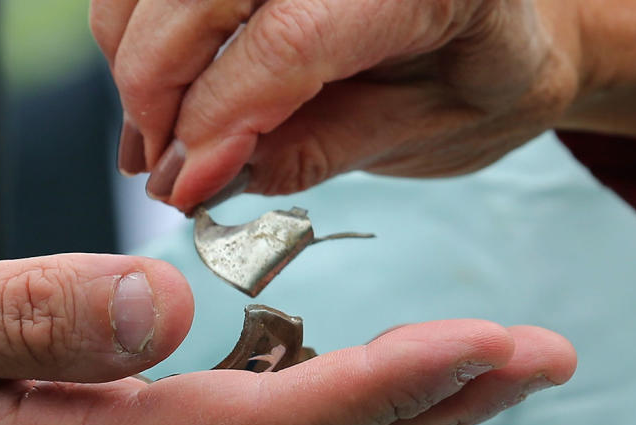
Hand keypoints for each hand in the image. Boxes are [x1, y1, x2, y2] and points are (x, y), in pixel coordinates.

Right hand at [93, 0, 581, 210]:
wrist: (499, 26)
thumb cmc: (476, 81)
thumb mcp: (419, 133)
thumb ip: (313, 151)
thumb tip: (200, 177)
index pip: (290, 38)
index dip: (218, 119)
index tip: (184, 187)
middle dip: (156, 87)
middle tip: (161, 171)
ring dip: (136, 56)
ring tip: (155, 139)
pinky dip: (139, 28)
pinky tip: (157, 89)